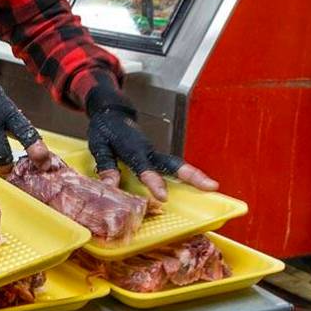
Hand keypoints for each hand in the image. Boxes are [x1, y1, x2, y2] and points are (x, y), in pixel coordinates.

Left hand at [86, 85, 217, 200]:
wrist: (112, 112)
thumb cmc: (104, 129)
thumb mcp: (98, 146)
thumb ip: (106, 166)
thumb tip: (110, 186)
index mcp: (132, 149)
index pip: (144, 168)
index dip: (154, 182)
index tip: (164, 197)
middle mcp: (148, 151)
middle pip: (172, 163)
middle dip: (191, 175)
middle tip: (210, 186)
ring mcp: (154, 152)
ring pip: (176, 164)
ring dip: (194, 175)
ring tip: (212, 186)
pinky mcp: (155, 155)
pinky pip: (171, 166)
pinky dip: (185, 175)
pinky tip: (196, 184)